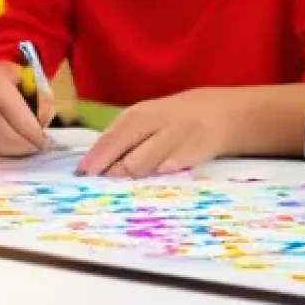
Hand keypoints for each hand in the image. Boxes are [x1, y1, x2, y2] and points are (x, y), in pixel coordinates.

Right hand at [0, 62, 53, 155]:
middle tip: (37, 149)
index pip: (13, 111)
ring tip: (27, 151)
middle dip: (20, 143)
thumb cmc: (6, 81)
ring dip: (10, 150)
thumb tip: (43, 122)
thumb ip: (41, 97)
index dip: (29, 129)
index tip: (43, 140)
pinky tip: (12, 151)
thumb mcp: (28, 79)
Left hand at [77, 89, 226, 177]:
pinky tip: (145, 188)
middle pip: (125, 151)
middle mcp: (157, 123)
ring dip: (127, 178)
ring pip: (144, 164)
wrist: (224, 114)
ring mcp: (176, 139)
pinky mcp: (193, 155)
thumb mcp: (148, 116)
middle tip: (93, 185)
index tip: (81, 173)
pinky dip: (155, 178)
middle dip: (108, 170)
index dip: (96, 156)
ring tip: (114, 190)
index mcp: (141, 114)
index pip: (112, 136)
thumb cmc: (176, 118)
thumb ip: (124, 134)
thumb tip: (95, 157)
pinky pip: (169, 170)